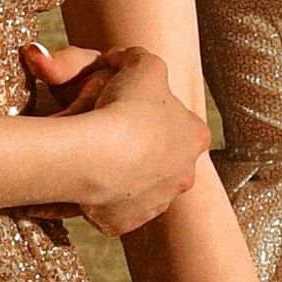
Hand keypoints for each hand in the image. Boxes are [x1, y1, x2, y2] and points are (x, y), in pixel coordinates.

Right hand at [24, 44, 206, 236]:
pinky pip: (113, 206)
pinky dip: (101, 195)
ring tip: (95, 155)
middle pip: (163, 158)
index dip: (155, 111)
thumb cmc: (128, 106)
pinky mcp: (123, 222)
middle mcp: (183, 175)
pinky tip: (86, 178)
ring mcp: (155, 203)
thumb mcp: (143, 65)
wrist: (99, 154)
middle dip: (142, 147)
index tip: (131, 105)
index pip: (181, 122)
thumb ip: (140, 58)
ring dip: (123, 172)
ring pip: (139, 184)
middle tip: (112, 131)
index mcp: (194, 137)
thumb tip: (126, 58)